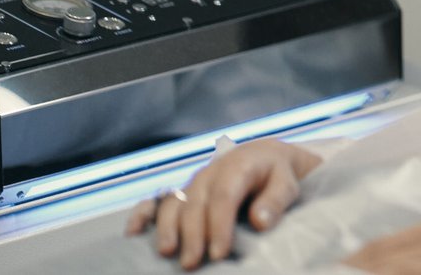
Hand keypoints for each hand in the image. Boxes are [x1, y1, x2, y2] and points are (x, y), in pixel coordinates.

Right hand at [124, 137, 320, 268]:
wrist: (266, 157)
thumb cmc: (279, 174)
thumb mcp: (288, 182)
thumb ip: (276, 200)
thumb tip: (260, 221)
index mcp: (238, 165)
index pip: (224, 196)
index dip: (218, 225)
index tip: (219, 253)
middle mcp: (210, 172)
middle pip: (195, 203)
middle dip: (192, 235)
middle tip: (192, 264)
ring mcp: (193, 182)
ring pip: (173, 203)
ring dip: (167, 228)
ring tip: (168, 253)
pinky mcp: (183, 191)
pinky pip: (156, 200)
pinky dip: (141, 214)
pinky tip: (132, 233)